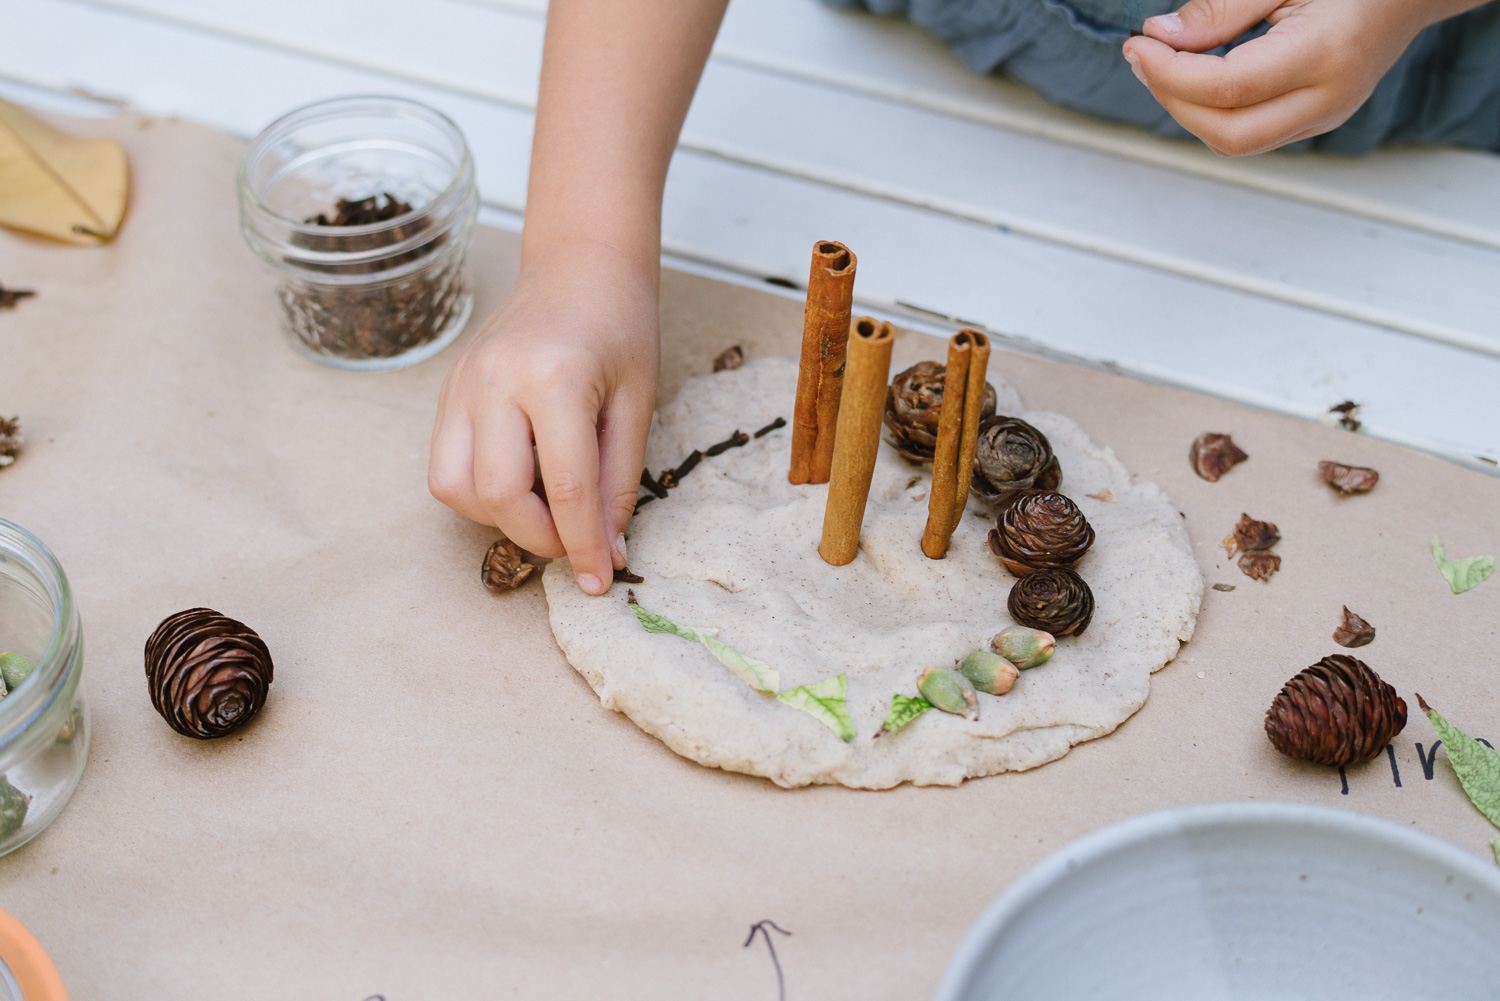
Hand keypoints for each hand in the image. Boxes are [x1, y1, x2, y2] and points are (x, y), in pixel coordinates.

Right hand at [428, 240, 658, 594]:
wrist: (580, 263)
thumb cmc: (619, 324)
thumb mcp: (636, 403)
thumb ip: (619, 481)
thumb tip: (607, 552)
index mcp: (552, 378)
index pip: (565, 488)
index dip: (583, 546)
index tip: (598, 582)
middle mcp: (494, 381)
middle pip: (496, 496)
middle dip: (538, 538)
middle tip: (575, 542)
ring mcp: (460, 385)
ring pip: (454, 488)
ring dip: (500, 517)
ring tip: (545, 507)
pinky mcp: (447, 391)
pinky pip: (446, 464)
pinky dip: (480, 491)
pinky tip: (522, 480)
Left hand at [1121, 0, 1438, 155]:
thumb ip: (1223, 8)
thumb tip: (1159, 38)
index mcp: (1327, 53)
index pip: (1228, 88)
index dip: (1170, 73)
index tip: (1138, 45)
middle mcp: (1330, 97)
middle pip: (1227, 132)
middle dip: (1172, 99)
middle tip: (1143, 58)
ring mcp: (1327, 116)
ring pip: (1235, 142)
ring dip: (1188, 110)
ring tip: (1164, 65)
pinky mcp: (1318, 120)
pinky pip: (1251, 133)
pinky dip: (1212, 111)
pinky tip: (1196, 77)